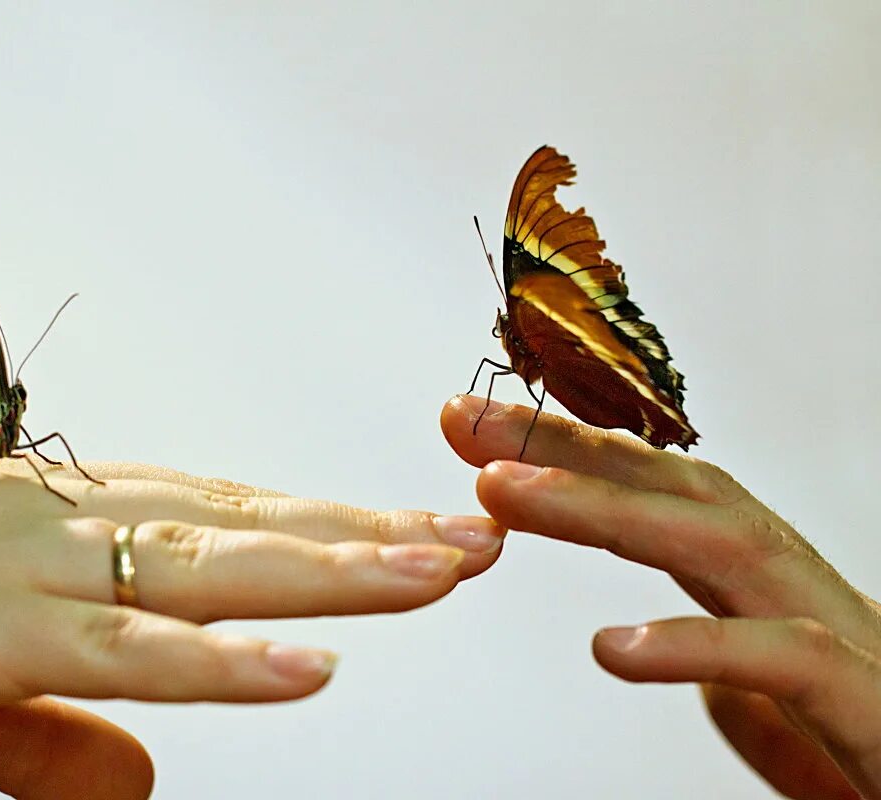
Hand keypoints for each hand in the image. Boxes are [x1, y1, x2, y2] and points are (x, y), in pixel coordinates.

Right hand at [0, 459, 503, 799]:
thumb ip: (66, 735)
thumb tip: (144, 782)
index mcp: (81, 521)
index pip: (234, 516)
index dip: (333, 524)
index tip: (419, 529)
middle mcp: (78, 523)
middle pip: (253, 529)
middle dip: (370, 535)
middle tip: (476, 534)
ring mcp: (44, 569)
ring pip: (215, 571)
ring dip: (333, 576)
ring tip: (434, 573)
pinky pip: (130, 649)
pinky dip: (222, 661)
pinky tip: (306, 670)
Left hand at [443, 395, 880, 799]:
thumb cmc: (879, 755)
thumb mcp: (787, 716)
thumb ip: (735, 675)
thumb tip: (679, 658)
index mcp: (773, 591)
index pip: (664, 496)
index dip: (573, 454)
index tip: (483, 433)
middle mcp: (805, 593)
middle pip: (682, 491)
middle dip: (571, 448)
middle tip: (469, 422)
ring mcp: (846, 640)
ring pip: (723, 546)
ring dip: (606, 509)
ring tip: (506, 493)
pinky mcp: (875, 707)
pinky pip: (784, 663)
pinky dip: (695, 648)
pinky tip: (612, 648)